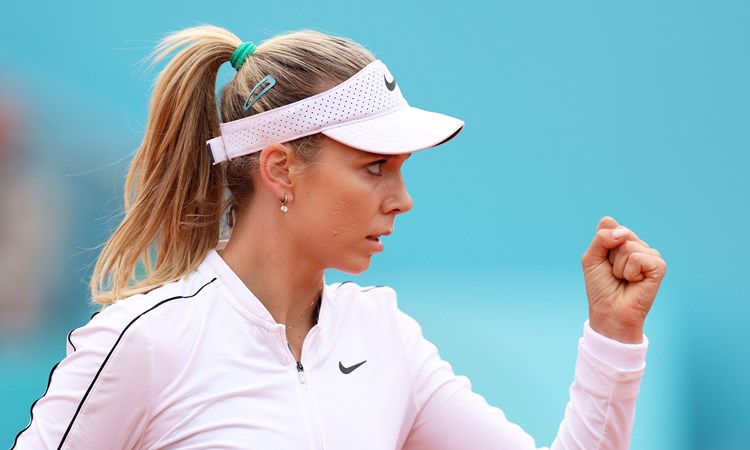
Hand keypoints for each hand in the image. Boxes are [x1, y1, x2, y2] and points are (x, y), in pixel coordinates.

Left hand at [581, 217, 666, 343]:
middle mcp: (638, 245)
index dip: (601, 244)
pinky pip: (639, 258)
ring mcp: (650, 255)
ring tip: (624, 279)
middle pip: (619, 233)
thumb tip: (623, 232)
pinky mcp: (659, 266)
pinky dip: (631, 271)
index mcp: (622, 241)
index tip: (603, 261)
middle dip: (609, 256)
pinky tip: (635, 281)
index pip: (609, 224)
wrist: (609, 312)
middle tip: (613, 273)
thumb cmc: (601, 287)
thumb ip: (601, 238)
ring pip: (628, 246)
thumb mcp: (591, 259)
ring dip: (619, 266)